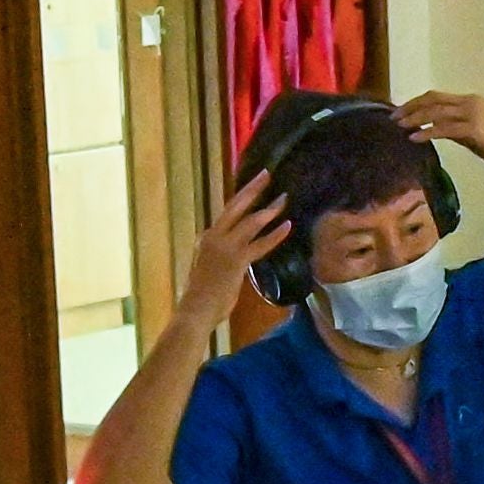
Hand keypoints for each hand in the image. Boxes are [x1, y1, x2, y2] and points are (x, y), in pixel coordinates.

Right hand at [181, 170, 292, 317]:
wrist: (196, 309)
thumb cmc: (203, 296)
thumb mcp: (211, 268)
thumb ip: (224, 256)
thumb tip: (240, 255)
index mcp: (207, 237)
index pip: (227, 213)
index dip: (242, 199)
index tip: (253, 186)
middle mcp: (213, 236)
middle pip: (235, 206)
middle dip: (252, 189)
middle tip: (266, 174)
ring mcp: (224, 247)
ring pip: (250, 222)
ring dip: (269, 210)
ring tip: (284, 200)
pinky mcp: (236, 260)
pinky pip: (260, 245)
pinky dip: (275, 235)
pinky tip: (287, 227)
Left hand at [395, 88, 483, 175]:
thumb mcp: (478, 136)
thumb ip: (458, 130)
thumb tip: (438, 131)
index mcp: (471, 101)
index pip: (437, 97)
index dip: (417, 102)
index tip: (402, 111)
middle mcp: (470, 102)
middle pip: (432, 99)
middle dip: (410, 107)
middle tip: (394, 117)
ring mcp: (473, 114)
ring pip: (435, 111)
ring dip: (414, 118)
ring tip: (400, 126)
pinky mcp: (475, 129)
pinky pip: (444, 128)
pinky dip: (427, 132)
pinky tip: (414, 138)